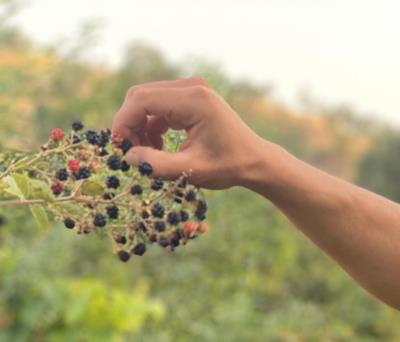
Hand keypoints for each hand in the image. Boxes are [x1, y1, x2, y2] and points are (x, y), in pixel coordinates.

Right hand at [110, 77, 270, 188]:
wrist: (255, 161)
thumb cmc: (230, 167)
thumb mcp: (193, 170)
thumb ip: (159, 164)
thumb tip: (128, 156)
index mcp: (195, 100)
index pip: (142, 100)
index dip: (123, 122)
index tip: (118, 147)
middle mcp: (192, 87)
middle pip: (141, 96)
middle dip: (130, 124)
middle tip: (130, 153)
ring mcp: (191, 89)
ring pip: (147, 101)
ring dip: (140, 126)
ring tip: (148, 154)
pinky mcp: (190, 97)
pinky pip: (158, 106)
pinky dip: (151, 126)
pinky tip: (157, 147)